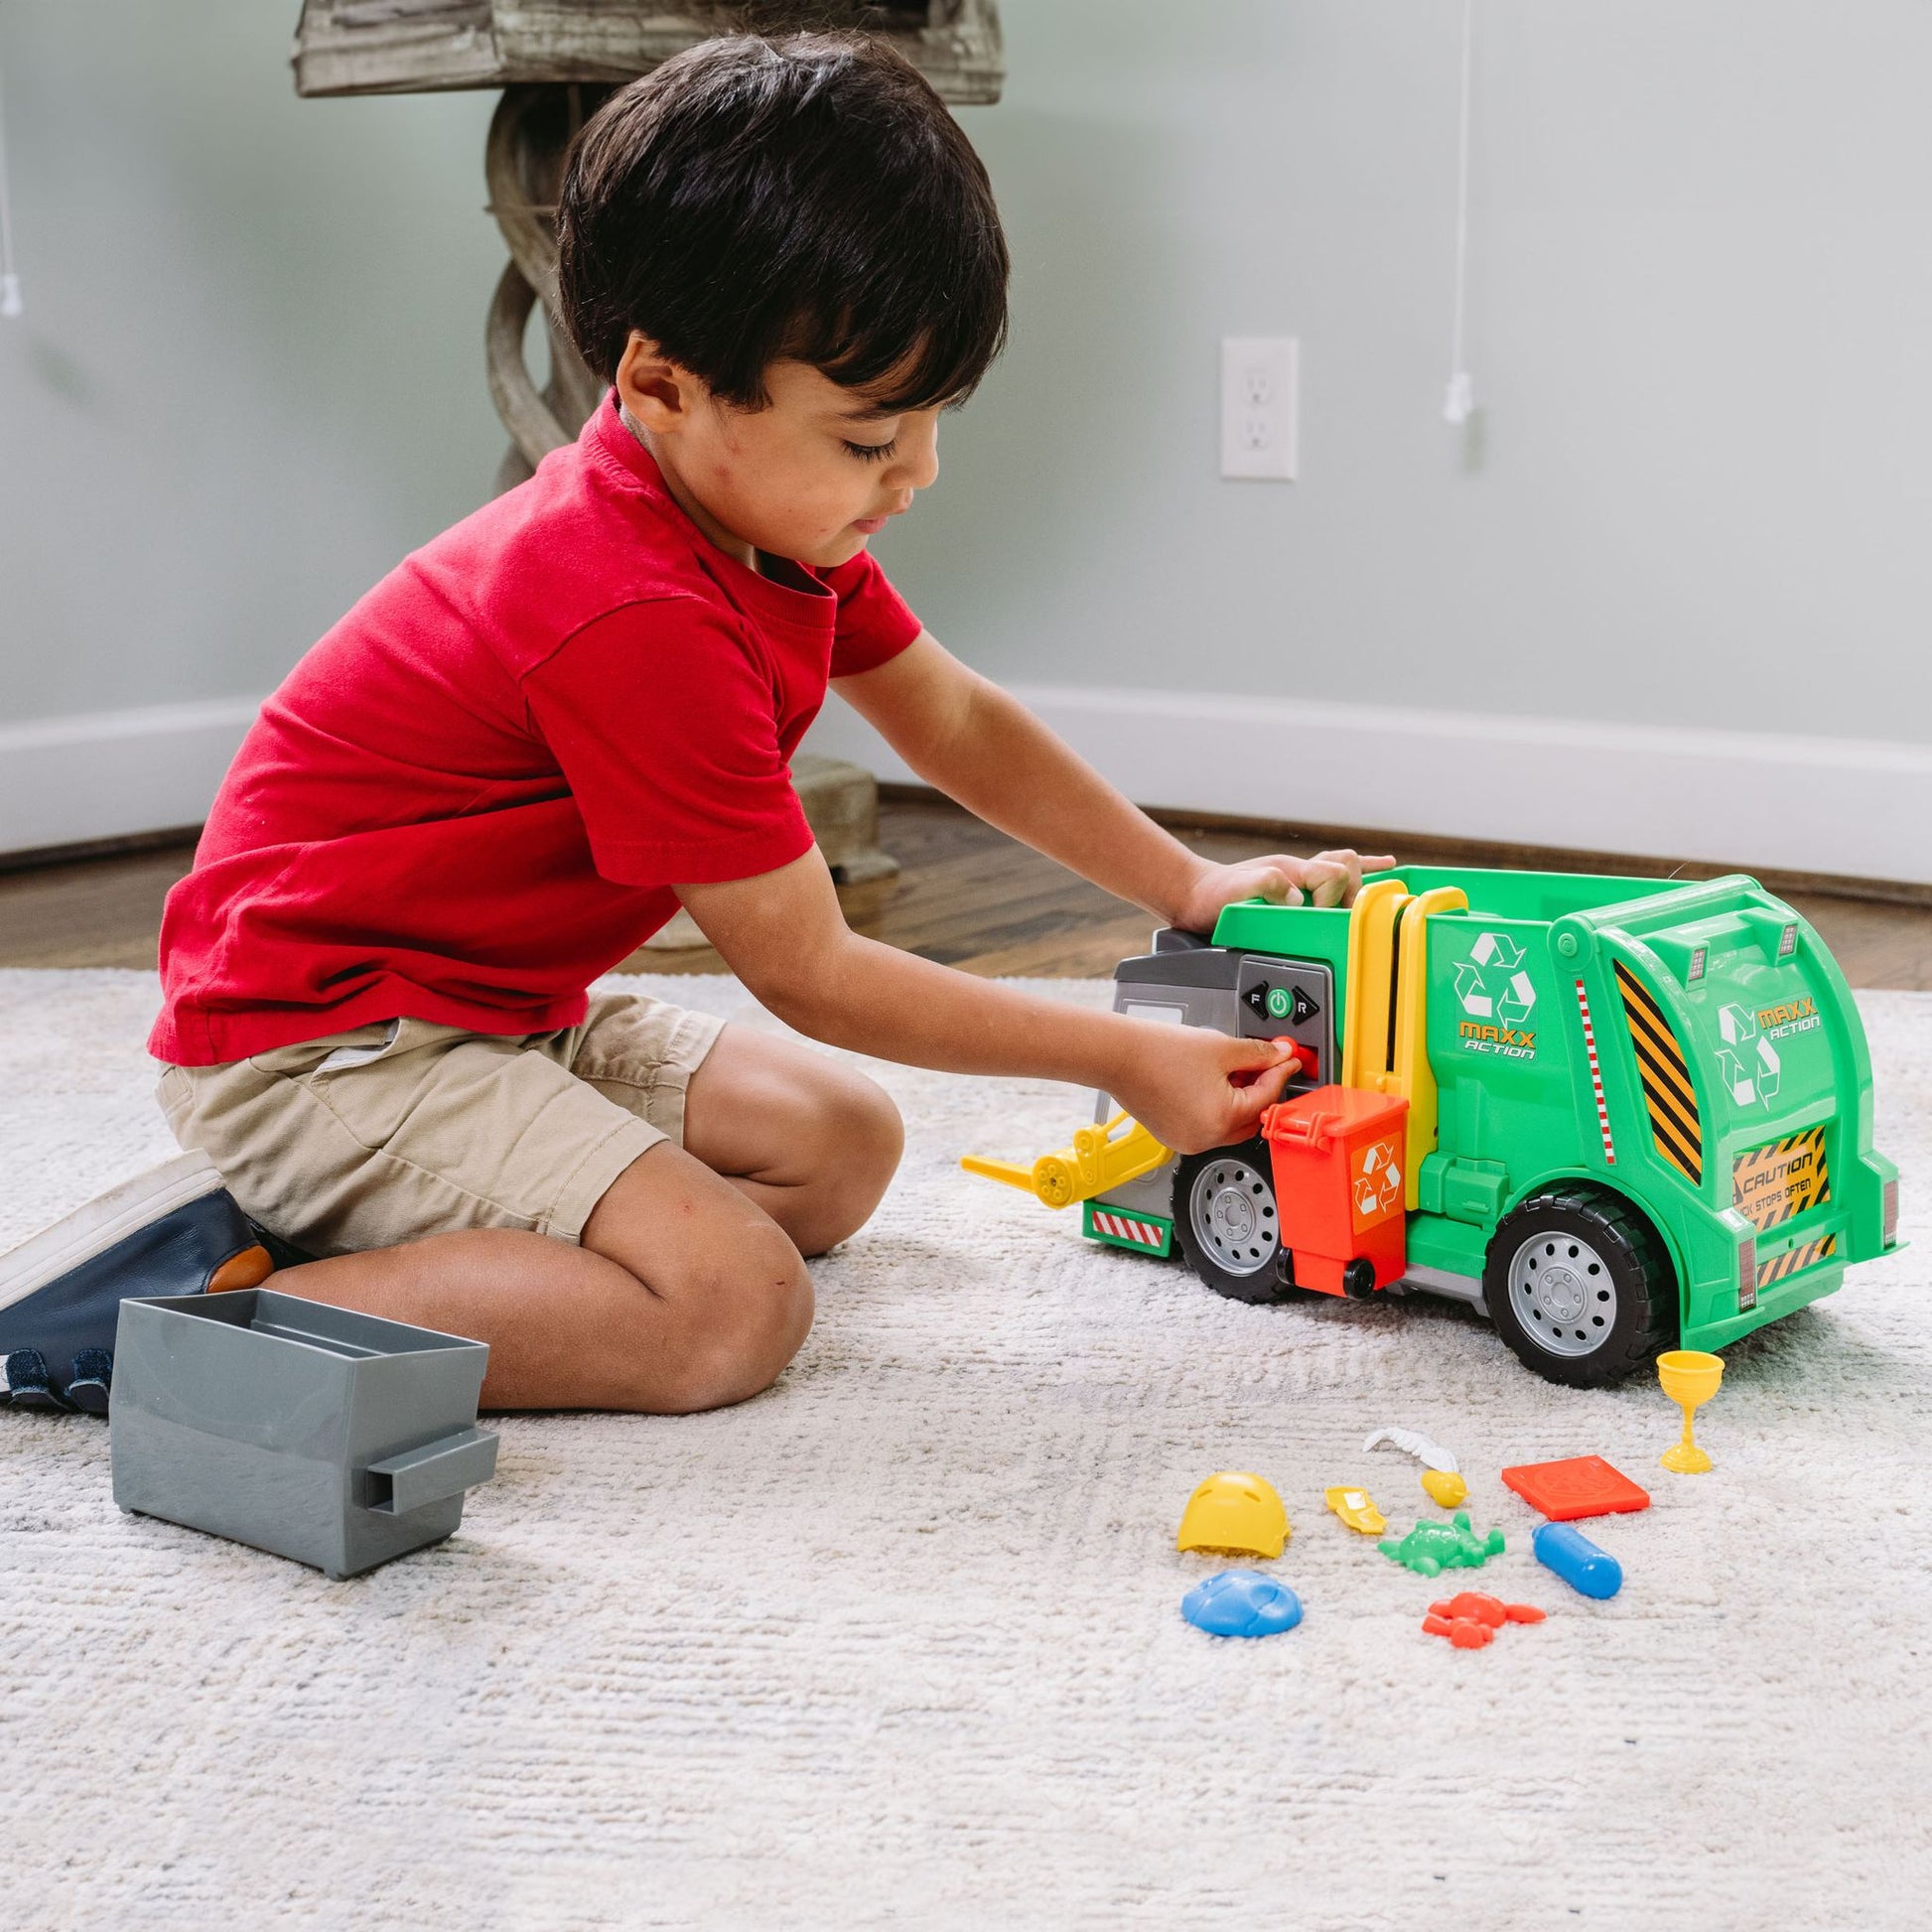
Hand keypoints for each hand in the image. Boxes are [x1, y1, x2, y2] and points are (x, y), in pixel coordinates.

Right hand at [1107, 1023, 1304, 1156]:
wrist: (1117, 1055)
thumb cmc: (1158, 1052)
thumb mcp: (1220, 1047)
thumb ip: (1257, 1054)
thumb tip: (1280, 1055)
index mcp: (1221, 1120)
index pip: (1266, 1098)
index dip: (1280, 1073)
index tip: (1287, 1059)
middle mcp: (1205, 1139)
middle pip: (1250, 1118)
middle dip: (1260, 1090)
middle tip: (1263, 1063)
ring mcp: (1187, 1141)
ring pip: (1229, 1124)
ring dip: (1238, 1100)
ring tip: (1233, 1069)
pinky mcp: (1173, 1136)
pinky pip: (1207, 1125)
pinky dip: (1216, 1107)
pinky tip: (1211, 1082)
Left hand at [1169, 847, 1396, 931]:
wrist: (1196, 893)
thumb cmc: (1214, 896)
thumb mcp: (1235, 891)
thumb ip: (1266, 885)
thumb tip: (1298, 897)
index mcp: (1292, 871)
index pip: (1334, 873)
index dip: (1332, 896)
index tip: (1315, 915)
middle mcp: (1301, 871)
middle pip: (1348, 868)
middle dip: (1349, 893)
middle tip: (1331, 916)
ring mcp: (1301, 876)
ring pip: (1346, 868)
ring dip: (1359, 883)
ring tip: (1369, 900)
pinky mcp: (1299, 884)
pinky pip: (1336, 870)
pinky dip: (1365, 866)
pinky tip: (1387, 864)